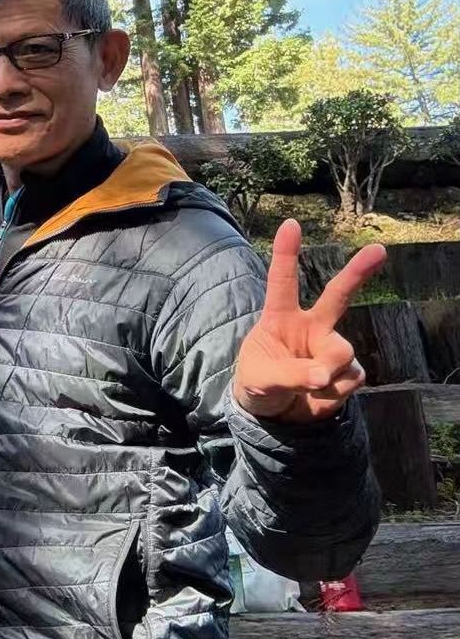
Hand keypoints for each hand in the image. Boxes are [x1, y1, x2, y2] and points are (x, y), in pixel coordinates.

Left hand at [234, 219, 386, 423]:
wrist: (273, 413)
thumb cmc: (259, 383)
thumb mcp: (259, 378)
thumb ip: (289, 373)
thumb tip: (322, 373)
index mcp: (280, 318)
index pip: (282, 282)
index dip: (286, 253)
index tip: (290, 224)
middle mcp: (311, 326)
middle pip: (337, 295)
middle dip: (358, 272)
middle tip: (378, 250)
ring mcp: (331, 347)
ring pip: (341, 352)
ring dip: (325, 373)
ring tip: (306, 385)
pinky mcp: (348, 371)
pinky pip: (350, 377)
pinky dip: (334, 392)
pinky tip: (319, 394)